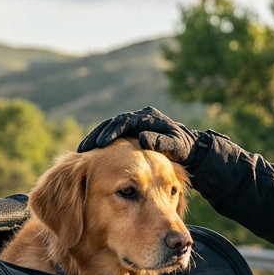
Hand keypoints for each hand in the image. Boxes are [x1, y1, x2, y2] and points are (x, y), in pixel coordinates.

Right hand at [77, 107, 211, 168]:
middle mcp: (139, 118)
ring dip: (97, 139)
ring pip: (111, 130)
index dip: (111, 132)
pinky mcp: (132, 134)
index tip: (101, 144)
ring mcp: (135, 126)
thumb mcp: (175, 147)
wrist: (189, 150)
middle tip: (85, 147)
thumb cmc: (183, 150)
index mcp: (148, 118)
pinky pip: (114, 138)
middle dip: (98, 135)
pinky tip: (93, 156)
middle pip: (113, 124)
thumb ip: (161, 142)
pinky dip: (103, 145)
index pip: (125, 122)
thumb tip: (142, 137)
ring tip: (84, 151)